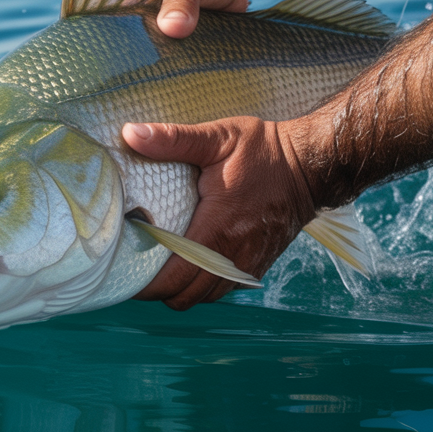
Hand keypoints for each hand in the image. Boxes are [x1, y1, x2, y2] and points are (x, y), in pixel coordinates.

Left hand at [122, 117, 316, 309]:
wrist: (310, 168)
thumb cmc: (263, 152)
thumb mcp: (218, 138)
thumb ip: (173, 139)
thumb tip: (131, 133)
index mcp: (217, 228)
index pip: (172, 277)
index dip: (143, 282)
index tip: (122, 267)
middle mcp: (232, 255)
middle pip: (183, 297)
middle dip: (155, 289)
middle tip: (135, 263)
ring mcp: (246, 265)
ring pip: (202, 298)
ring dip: (179, 289)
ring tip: (160, 265)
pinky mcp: (256, 267)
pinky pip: (221, 291)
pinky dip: (201, 286)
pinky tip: (190, 263)